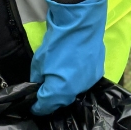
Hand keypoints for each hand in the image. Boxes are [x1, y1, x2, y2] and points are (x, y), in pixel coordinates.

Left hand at [30, 0, 110, 115]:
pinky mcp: (97, 71)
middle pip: (61, 101)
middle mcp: (76, 91)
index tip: (32, 104)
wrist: (81, 22)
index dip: (37, 106)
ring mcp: (89, 82)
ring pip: (74, 90)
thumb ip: (38, 77)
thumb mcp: (39, 60)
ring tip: (61, 75)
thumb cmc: (58, 40)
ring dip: (66, 86)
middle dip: (52, 97)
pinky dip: (77, 76)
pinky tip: (73, 66)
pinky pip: (84, 80)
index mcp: (60, 91)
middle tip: (46, 88)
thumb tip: (39, 83)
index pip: (44, 107)